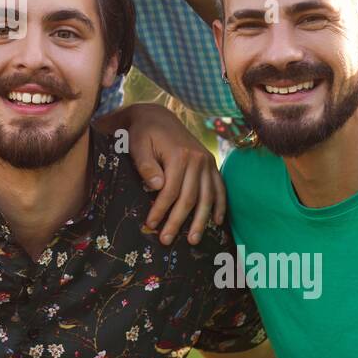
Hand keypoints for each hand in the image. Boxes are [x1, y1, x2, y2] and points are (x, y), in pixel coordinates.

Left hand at [101, 102, 225, 245]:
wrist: (157, 117)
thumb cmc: (143, 133)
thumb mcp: (137, 144)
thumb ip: (146, 165)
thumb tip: (157, 186)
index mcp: (179, 155)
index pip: (171, 190)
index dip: (161, 209)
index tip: (151, 224)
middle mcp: (198, 159)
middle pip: (190, 197)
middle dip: (178, 221)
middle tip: (167, 240)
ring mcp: (207, 162)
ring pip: (207, 197)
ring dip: (201, 220)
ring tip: (193, 240)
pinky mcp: (211, 164)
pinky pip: (219, 188)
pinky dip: (220, 205)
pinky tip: (217, 222)